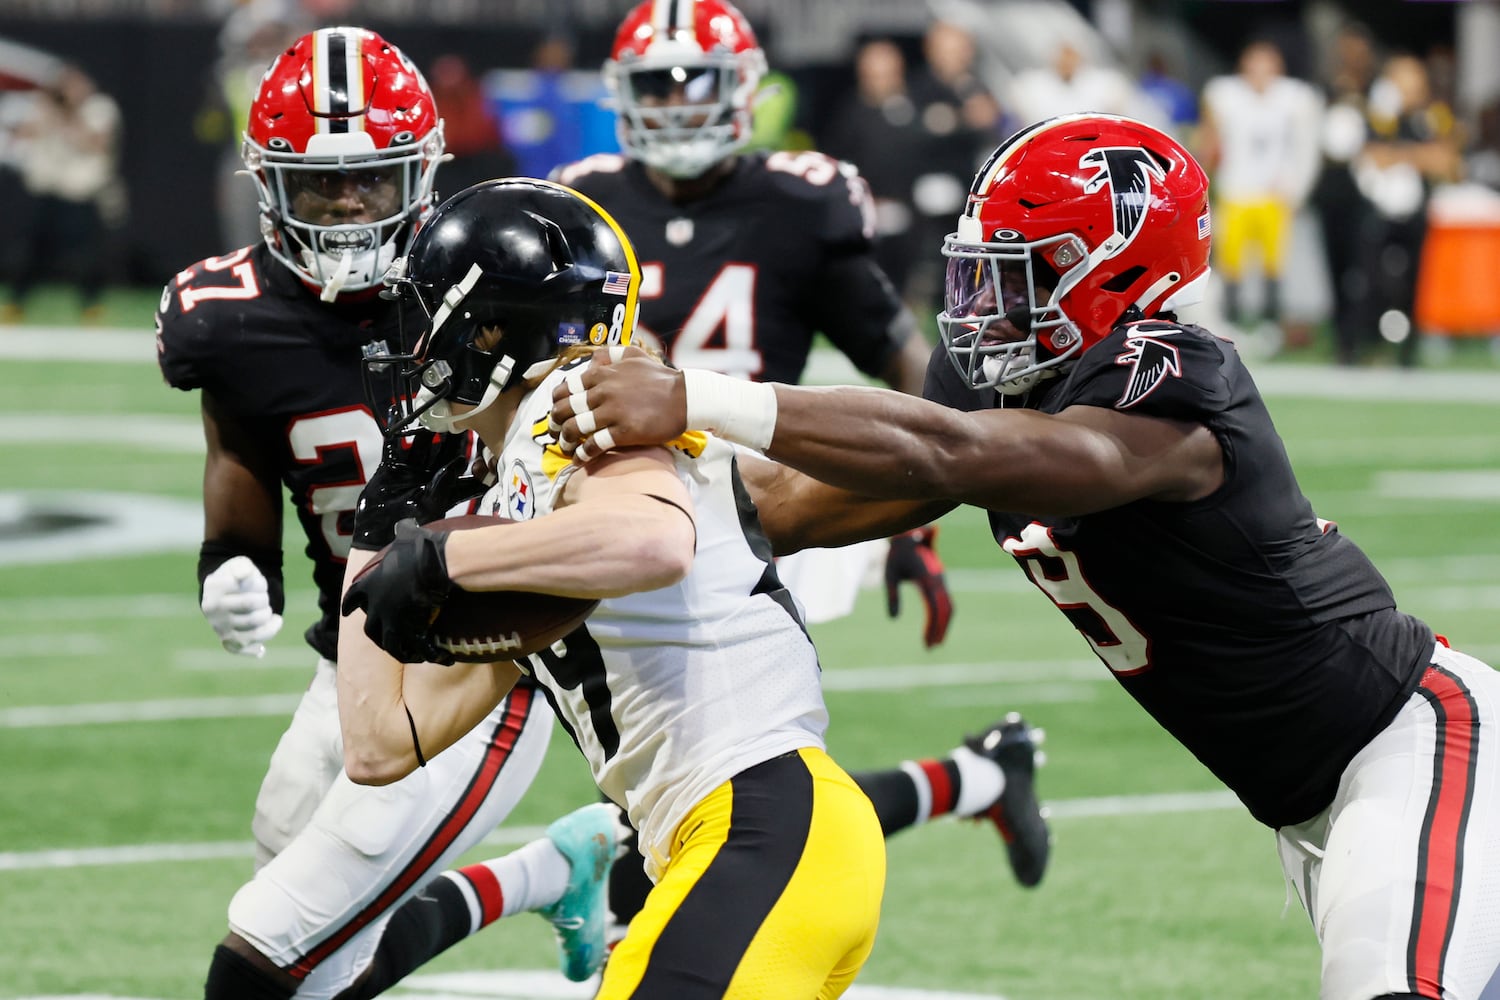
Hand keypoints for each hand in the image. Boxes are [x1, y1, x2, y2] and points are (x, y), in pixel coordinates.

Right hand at [201, 555, 283, 656]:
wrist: (223, 592)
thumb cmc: (236, 577)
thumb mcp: (239, 564)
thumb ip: (243, 566)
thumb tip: (244, 574)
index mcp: (214, 587)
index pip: (247, 588)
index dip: (260, 585)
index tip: (259, 582)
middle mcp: (213, 610)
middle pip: (251, 609)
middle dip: (265, 600)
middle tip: (263, 597)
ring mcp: (219, 627)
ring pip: (252, 631)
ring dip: (267, 618)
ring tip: (267, 612)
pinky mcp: (227, 641)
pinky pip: (245, 647)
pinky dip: (259, 644)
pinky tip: (268, 636)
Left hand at [341, 519, 455, 663]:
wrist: (433, 565)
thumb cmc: (419, 548)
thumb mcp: (407, 536)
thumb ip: (402, 532)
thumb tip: (404, 523)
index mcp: (370, 584)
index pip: (352, 597)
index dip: (349, 604)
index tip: (345, 612)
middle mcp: (376, 606)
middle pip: (370, 628)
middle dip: (377, 634)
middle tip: (386, 638)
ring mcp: (390, 620)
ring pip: (389, 644)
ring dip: (400, 651)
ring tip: (413, 654)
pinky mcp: (408, 630)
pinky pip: (414, 649)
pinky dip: (425, 654)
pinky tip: (436, 657)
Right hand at [353, 419, 488, 550]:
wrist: (377, 535)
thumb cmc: (409, 525)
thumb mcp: (431, 504)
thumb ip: (445, 483)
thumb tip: (463, 460)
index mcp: (444, 490)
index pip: (465, 475)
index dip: (478, 463)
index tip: (490, 447)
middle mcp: (429, 478)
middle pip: (445, 453)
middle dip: (455, 437)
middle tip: (465, 415)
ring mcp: (410, 472)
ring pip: (422, 445)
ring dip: (428, 429)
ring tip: (436, 409)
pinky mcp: (391, 468)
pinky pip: (393, 444)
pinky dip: (394, 429)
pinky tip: (395, 410)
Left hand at [548, 346, 687, 461]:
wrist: (686, 398)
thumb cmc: (661, 377)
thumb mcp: (634, 355)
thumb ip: (610, 354)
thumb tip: (592, 361)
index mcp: (602, 374)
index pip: (566, 388)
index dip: (556, 402)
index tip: (557, 412)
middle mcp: (602, 392)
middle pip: (565, 409)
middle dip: (556, 422)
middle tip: (557, 432)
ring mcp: (612, 413)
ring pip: (576, 428)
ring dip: (566, 440)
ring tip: (566, 447)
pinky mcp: (623, 432)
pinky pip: (594, 445)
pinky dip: (583, 453)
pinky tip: (580, 458)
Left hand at [885, 526, 952, 647]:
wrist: (907, 535)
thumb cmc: (896, 555)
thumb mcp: (889, 575)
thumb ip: (892, 596)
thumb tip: (894, 619)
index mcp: (927, 578)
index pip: (934, 607)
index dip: (933, 627)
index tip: (927, 643)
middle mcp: (938, 580)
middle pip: (946, 609)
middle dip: (940, 629)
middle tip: (931, 647)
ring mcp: (941, 580)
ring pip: (948, 606)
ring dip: (944, 624)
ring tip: (935, 642)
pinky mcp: (940, 580)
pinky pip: (945, 601)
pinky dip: (943, 615)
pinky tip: (935, 627)